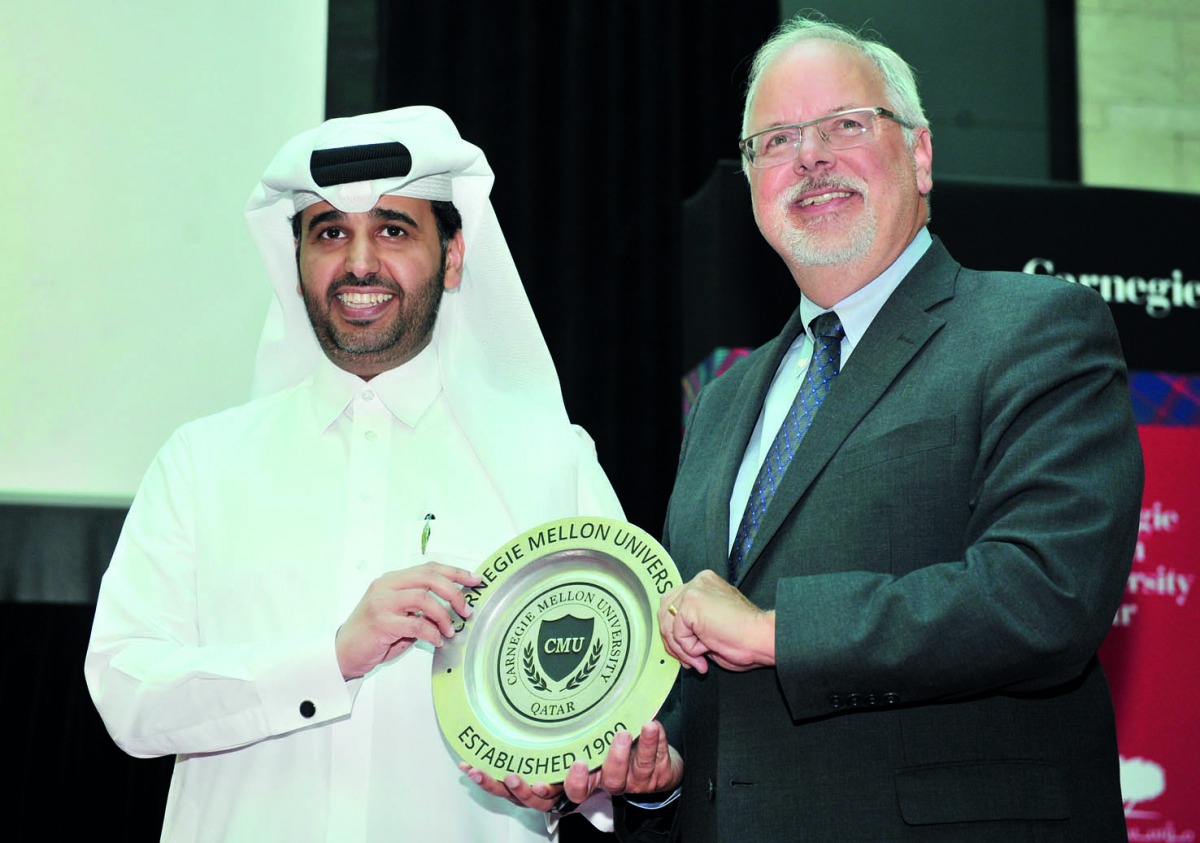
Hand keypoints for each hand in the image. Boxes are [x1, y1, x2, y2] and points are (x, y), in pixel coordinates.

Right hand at [335, 562, 480, 678]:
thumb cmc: (372, 635)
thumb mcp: (398, 614)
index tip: (475, 579)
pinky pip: (417, 623)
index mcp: (392, 580)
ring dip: (444, 616)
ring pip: (425, 598)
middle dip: (455, 592)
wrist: (342, 652)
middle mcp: (387, 586)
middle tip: (466, 610)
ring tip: (450, 630)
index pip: (429, 568)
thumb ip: (419, 607)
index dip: (455, 572)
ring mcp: (382, 603)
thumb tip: (451, 608)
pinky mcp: (381, 622)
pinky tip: (436, 641)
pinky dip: (432, 633)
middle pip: (430, 577)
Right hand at [461, 722, 682, 811]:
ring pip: (616, 779)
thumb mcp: (573, 735)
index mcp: (564, 779)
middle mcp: (588, 786)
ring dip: (617, 757)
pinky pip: (649, 762)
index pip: (527, 793)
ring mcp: (620, 783)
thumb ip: (548, 727)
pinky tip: (651, 725)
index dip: (501, 786)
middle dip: (572, 782)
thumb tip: (508, 694)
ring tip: (622, 734)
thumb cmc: (606, 744)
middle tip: (575, 764)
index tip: (482, 770)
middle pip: (570, 796)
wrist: (658, 766)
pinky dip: (652, 743)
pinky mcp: (648, 776)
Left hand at [659, 569, 774, 672]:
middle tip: (690, 660)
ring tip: (699, 658)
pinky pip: (676, 633)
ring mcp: (694, 590)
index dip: (676, 632)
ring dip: (681, 648)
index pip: (674, 605)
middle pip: (665, 612)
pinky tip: (706, 649)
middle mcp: (698, 582)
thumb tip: (674, 640)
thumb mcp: (712, 625)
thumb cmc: (745, 637)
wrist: (761, 638)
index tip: (689, 652)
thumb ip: (692, 625)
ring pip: (668, 624)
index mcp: (705, 584)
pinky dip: (688, 648)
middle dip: (673, 641)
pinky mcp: (691, 603)